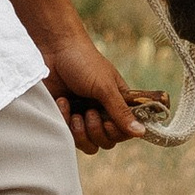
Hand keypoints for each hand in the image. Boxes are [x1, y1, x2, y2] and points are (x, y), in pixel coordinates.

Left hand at [8, 0, 142, 153]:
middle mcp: (102, 112)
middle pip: (107, 141)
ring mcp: (83, 117)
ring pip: (89, 144)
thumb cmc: (83, 61)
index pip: (126, 130)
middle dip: (98, 132)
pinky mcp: (65, 118)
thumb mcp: (105, 87)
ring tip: (76, 113)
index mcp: (117, 102)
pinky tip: (62, 103)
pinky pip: (69, 136)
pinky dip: (65, 122)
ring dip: (82, 133)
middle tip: (89, 112)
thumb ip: (121, 111)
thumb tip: (141, 133)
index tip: (109, 122)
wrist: (53, 50)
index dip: (119, 132)